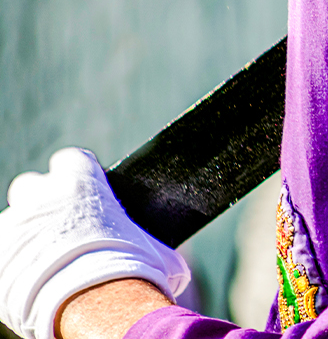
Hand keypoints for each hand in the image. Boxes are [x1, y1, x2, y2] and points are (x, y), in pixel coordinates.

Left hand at [0, 149, 187, 338]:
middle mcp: (42, 196)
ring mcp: (14, 226)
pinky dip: (11, 264)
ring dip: (26, 237)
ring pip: (12, 223)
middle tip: (58, 229)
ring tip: (43, 263)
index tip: (82, 196)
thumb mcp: (156, 247)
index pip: (70, 159)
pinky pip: (1, 254)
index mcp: (81, 181)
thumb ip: (150, 238)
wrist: (93, 304)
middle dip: (41, 203)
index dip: (76, 177)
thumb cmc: (133, 272)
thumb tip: (173, 256)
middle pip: (31, 186)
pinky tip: (29, 281)